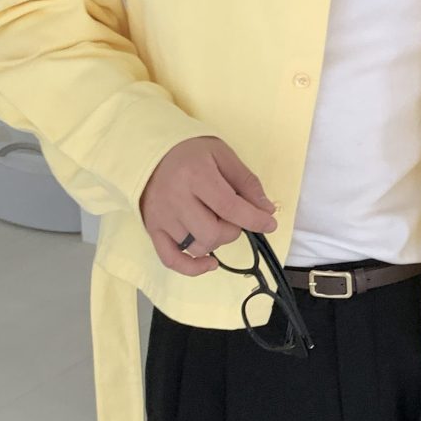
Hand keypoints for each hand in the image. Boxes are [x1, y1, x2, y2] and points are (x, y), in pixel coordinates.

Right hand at [138, 135, 278, 276]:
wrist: (151, 153)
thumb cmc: (191, 152)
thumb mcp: (223, 155)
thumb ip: (246, 182)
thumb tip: (266, 211)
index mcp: (195, 175)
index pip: (229, 207)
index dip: (254, 219)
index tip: (269, 224)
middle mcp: (175, 199)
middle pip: (212, 233)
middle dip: (232, 230)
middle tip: (233, 216)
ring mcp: (161, 217)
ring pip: (196, 247)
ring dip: (215, 241)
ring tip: (215, 223)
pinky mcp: (152, 229)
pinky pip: (171, 259)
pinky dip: (192, 267)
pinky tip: (210, 262)